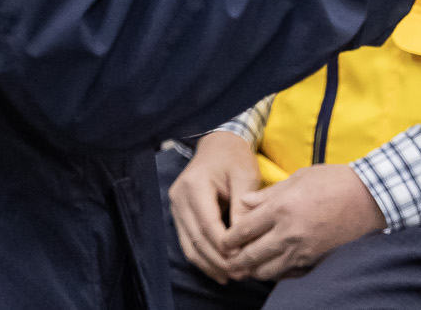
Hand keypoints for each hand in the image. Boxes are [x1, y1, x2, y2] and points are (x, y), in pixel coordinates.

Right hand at [168, 132, 262, 283]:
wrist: (219, 144)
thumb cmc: (234, 158)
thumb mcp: (245, 176)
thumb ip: (243, 206)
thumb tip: (245, 238)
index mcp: (194, 185)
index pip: (207, 224)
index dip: (223, 245)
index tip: (241, 259)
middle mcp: (179, 197)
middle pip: (196, 238)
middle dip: (217, 260)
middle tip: (238, 274)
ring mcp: (175, 206)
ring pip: (189, 245)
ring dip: (208, 264)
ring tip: (229, 276)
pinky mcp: (178, 214)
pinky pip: (187, 241)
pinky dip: (202, 257)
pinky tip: (217, 269)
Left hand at [221, 162, 383, 280]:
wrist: (369, 198)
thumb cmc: (334, 181)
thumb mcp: (298, 177)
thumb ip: (268, 194)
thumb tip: (243, 203)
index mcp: (282, 208)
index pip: (243, 230)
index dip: (228, 238)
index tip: (223, 240)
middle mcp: (288, 233)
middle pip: (250, 256)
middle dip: (235, 260)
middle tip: (229, 259)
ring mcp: (302, 250)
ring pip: (266, 270)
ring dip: (253, 269)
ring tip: (248, 265)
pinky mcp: (314, 260)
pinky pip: (286, 274)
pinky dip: (275, 273)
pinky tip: (272, 266)